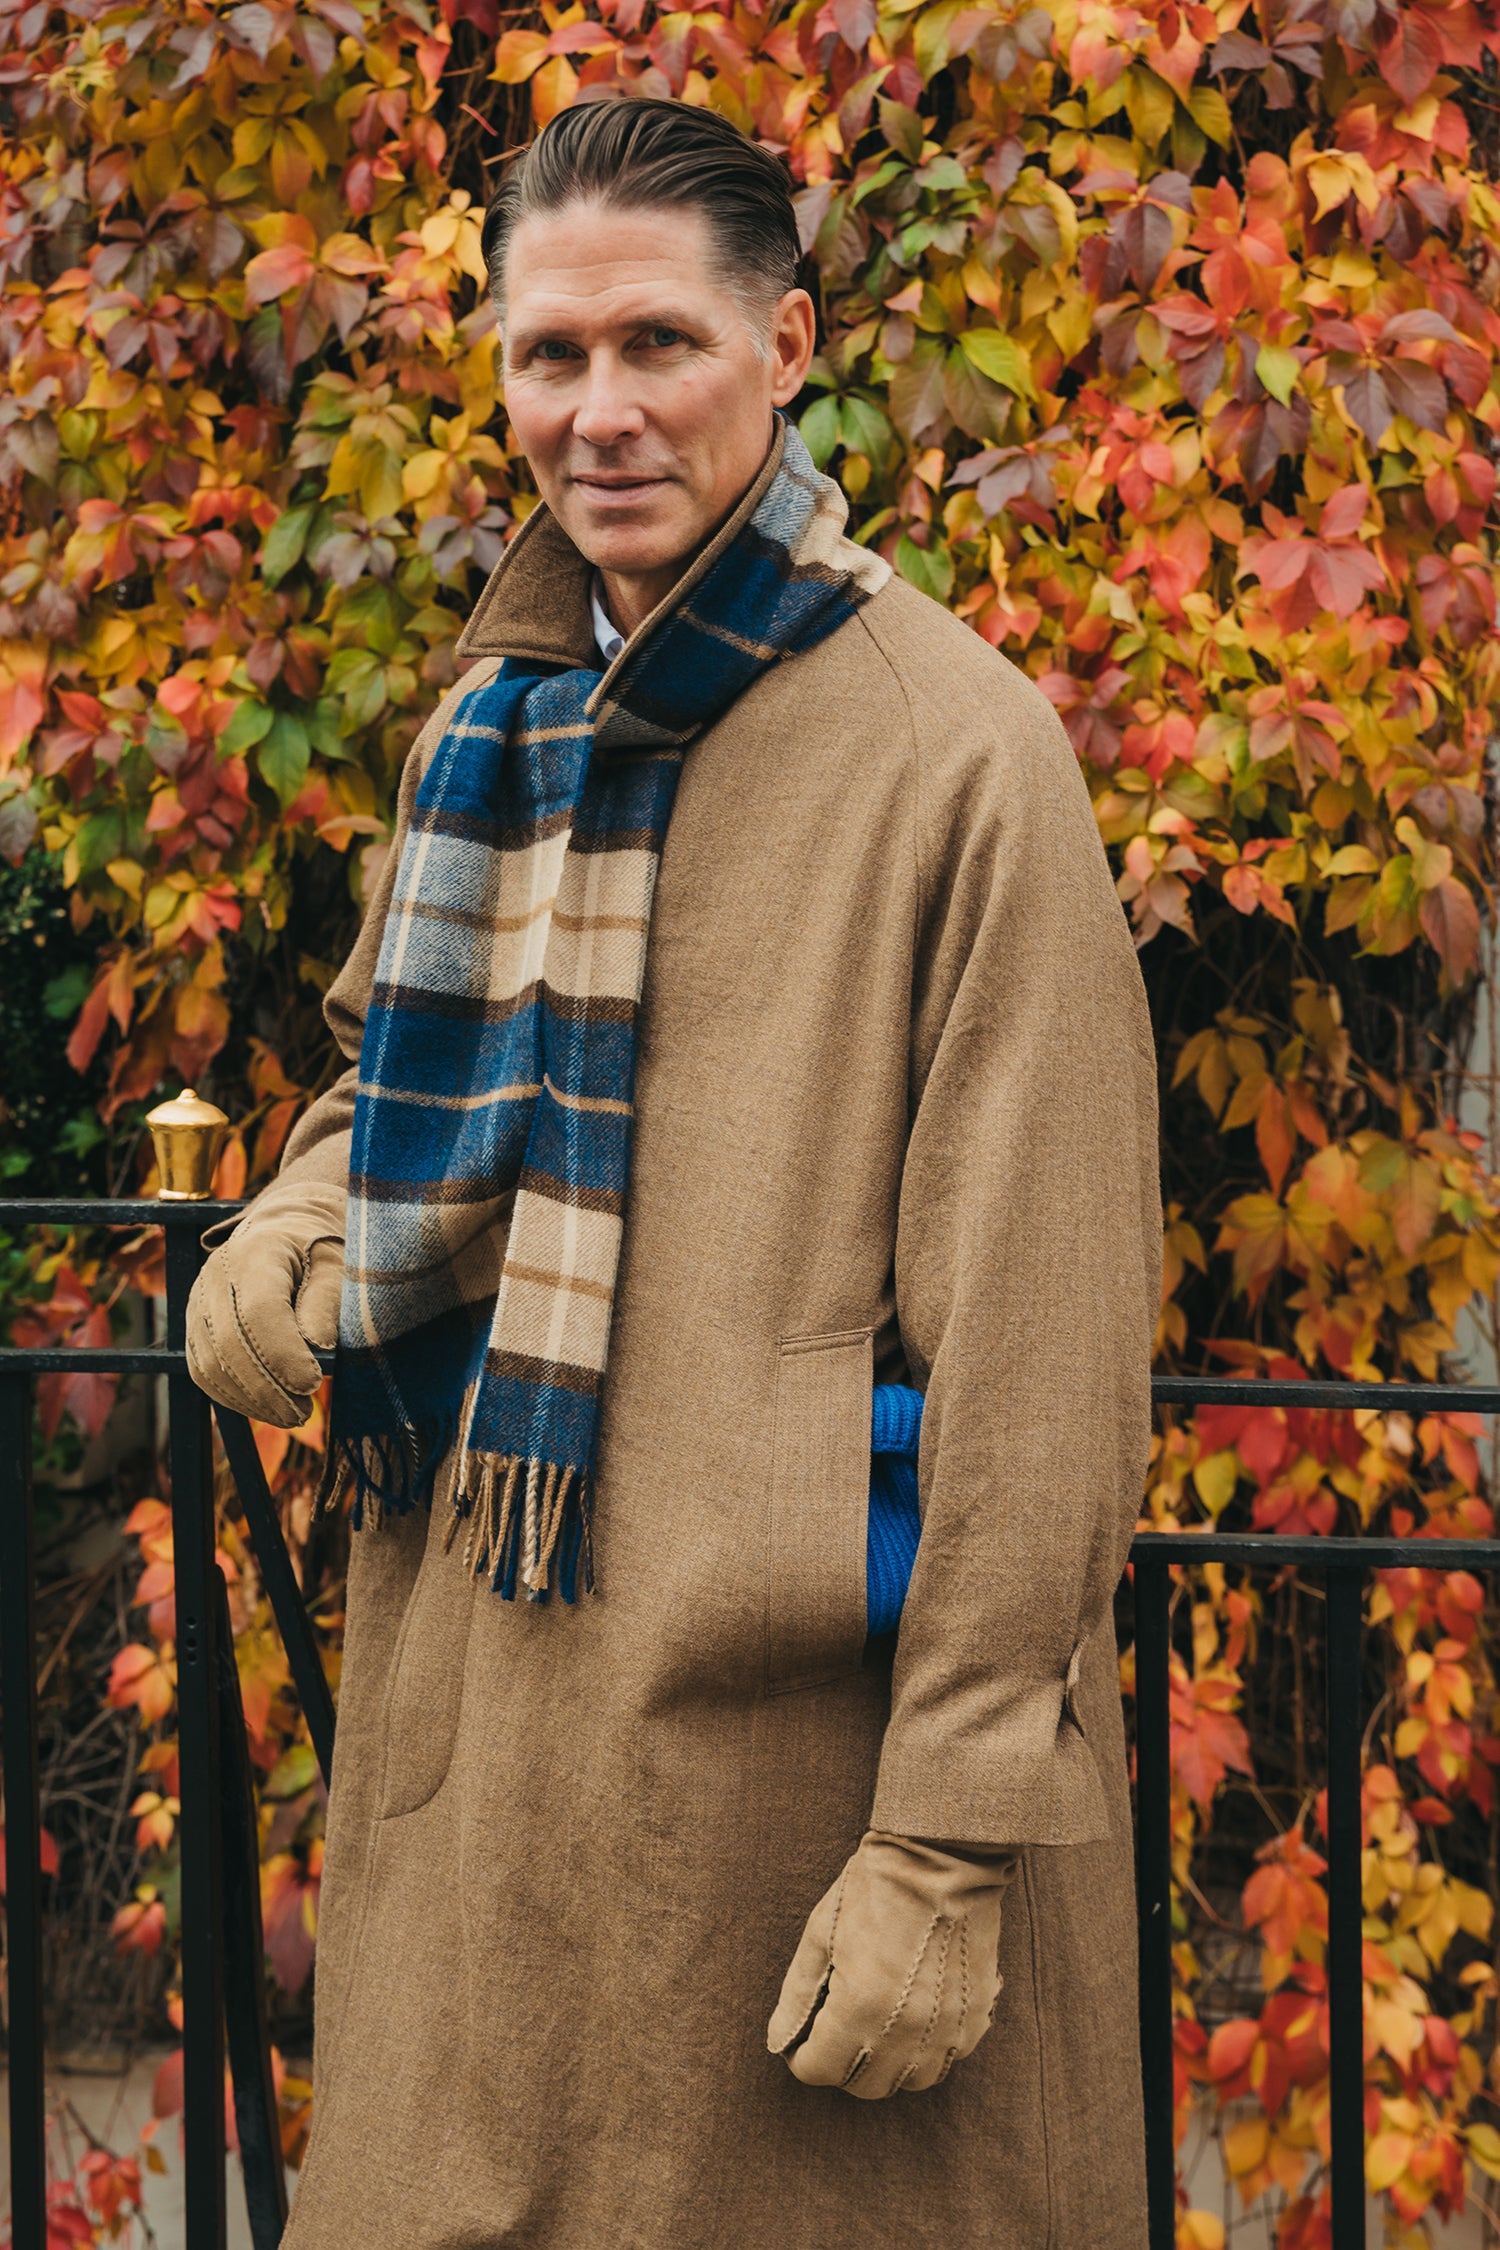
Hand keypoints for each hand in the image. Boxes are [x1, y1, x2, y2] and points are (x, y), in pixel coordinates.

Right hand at [186, 1222, 342, 1427]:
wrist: (285, 1233)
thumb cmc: (318, 1251)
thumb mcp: (338, 1264)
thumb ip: (329, 1299)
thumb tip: (318, 1345)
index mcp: (254, 1253)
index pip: (259, 1311)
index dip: (283, 1354)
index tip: (313, 1384)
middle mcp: (215, 1276)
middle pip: (229, 1343)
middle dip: (267, 1388)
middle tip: (303, 1414)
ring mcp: (198, 1303)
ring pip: (210, 1363)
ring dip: (250, 1399)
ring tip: (290, 1416)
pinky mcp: (195, 1327)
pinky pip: (203, 1371)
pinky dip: (232, 1397)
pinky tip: (265, 1408)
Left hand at [767, 1830, 1016, 2098]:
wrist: (943, 1859)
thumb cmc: (875, 1889)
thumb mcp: (821, 1933)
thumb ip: (798, 1996)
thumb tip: (779, 2041)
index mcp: (859, 2009)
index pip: (818, 2070)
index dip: (801, 2057)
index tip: (801, 2039)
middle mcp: (905, 2031)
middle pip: (862, 2086)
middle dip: (839, 2065)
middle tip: (833, 2032)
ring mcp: (945, 2028)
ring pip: (907, 2082)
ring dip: (883, 2065)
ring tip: (873, 2026)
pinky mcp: (975, 2017)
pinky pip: (944, 2061)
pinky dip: (923, 2052)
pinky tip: (911, 2017)